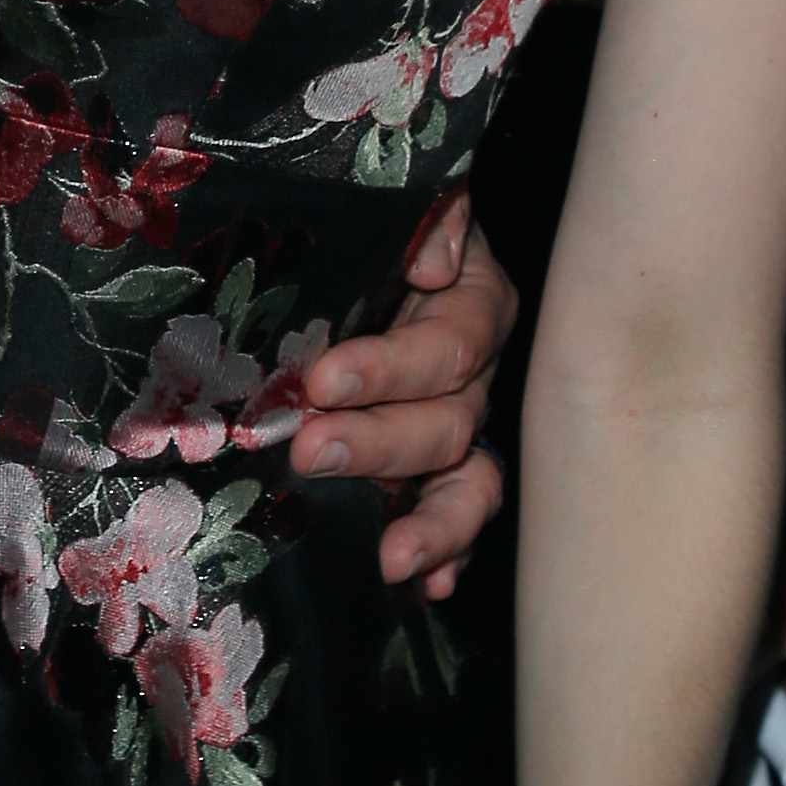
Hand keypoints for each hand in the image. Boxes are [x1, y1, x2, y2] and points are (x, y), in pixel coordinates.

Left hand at [291, 197, 519, 598]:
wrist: (380, 257)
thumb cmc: (390, 227)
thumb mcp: (421, 198)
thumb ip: (435, 215)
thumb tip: (431, 268)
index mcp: (474, 306)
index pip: (445, 345)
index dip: (387, 368)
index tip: (321, 381)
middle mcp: (476, 376)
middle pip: (448, 422)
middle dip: (379, 443)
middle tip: (310, 451)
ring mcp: (461, 432)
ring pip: (466, 486)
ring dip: (432, 525)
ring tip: (393, 558)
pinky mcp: (436, 473)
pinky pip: (454, 518)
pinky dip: (445, 556)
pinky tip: (425, 586)